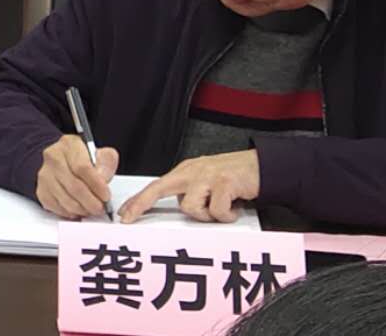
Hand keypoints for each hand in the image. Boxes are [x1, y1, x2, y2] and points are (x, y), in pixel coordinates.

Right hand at [35, 134, 120, 219]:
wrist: (62, 162)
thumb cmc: (82, 159)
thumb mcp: (100, 154)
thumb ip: (106, 163)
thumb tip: (103, 179)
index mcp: (69, 145)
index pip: (82, 168)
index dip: (96, 185)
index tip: (106, 196)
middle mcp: (53, 158)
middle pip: (74, 187)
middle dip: (91, 202)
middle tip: (101, 208)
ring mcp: (45, 175)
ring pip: (66, 200)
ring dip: (83, 209)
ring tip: (92, 209)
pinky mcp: (41, 191)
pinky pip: (58, 208)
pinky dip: (71, 213)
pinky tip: (79, 209)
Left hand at [120, 150, 260, 223]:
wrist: (262, 166)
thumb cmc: (234, 178)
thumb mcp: (206, 182)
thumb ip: (190, 194)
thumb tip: (176, 212)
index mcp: (186, 172)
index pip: (155, 186)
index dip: (138, 200)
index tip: (124, 214)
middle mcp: (192, 171)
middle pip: (158, 188)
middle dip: (140, 204)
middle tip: (129, 218)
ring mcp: (207, 175)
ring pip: (190, 206)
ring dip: (206, 215)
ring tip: (221, 209)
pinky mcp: (224, 182)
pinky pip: (216, 210)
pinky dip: (226, 215)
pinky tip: (234, 208)